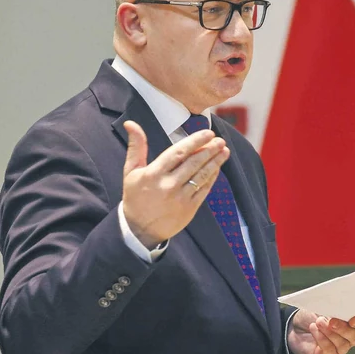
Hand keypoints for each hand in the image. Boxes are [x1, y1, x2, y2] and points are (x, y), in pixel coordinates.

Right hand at [122, 120, 229, 247]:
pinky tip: (217, 168)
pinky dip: (212, 177)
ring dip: (215, 162)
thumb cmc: (135, 197)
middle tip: (220, 140)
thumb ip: (136, 146)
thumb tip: (130, 123)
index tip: (208, 133)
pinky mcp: (190, 209)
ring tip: (224, 151)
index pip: (178, 152)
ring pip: (201, 175)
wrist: (140, 230)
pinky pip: (204, 190)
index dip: (195, 141)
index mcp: (154, 174)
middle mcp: (168, 185)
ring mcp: (180, 198)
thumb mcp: (131, 171)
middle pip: (194, 163)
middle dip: (210, 149)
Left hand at [286, 309, 354, 353]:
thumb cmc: (311, 316)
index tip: (352, 320)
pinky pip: (329, 349)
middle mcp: (348, 336)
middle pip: (354, 335)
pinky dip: (321, 338)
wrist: (296, 328)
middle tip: (331, 321)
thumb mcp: (320, 306)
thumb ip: (331, 306)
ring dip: (329, 332)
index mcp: (350, 321)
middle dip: (342, 328)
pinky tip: (314, 329)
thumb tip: (335, 303)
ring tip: (318, 322)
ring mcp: (340, 347)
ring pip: (341, 343)